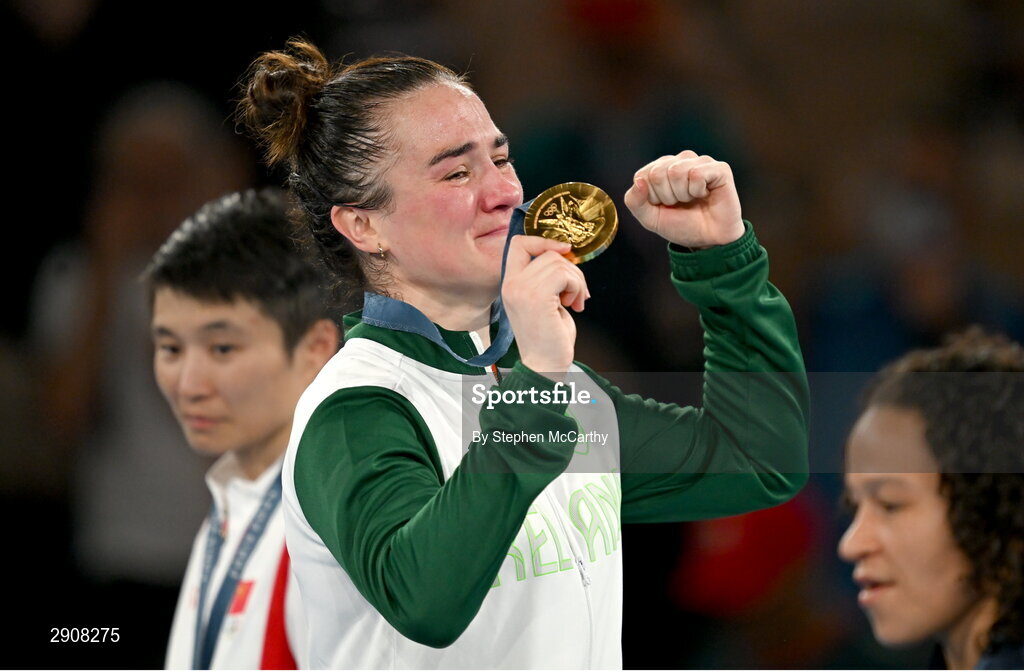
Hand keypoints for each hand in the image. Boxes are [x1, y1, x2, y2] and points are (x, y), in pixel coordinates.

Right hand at [501, 235, 589, 378]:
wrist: (544, 365)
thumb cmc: (548, 337)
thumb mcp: (543, 300)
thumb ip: (546, 277)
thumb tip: (564, 254)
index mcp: (510, 283)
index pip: (518, 244)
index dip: (543, 241)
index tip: (564, 251)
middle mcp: (512, 284)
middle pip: (548, 253)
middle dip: (571, 269)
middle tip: (577, 293)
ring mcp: (522, 290)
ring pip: (559, 263)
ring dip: (576, 281)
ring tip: (576, 301)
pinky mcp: (537, 298)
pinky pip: (565, 275)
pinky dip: (577, 287)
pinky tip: (574, 306)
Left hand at [624, 150, 743, 248]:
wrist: (709, 241)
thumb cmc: (681, 225)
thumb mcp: (650, 218)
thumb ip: (635, 201)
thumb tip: (638, 180)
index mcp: (661, 169)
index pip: (643, 175)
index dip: (652, 197)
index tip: (665, 205)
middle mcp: (680, 161)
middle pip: (658, 173)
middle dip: (667, 197)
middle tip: (681, 204)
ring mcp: (700, 162)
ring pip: (676, 171)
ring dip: (682, 194)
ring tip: (693, 200)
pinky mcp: (719, 168)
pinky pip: (696, 174)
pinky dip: (698, 191)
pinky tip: (705, 195)